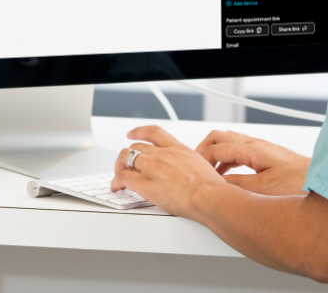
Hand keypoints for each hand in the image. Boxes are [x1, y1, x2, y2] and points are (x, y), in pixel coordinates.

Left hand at [110, 125, 228, 218]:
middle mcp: (163, 154)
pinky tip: (116, 187)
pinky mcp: (145, 183)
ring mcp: (152, 167)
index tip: (132, 134)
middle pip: (136, 147)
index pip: (154, 132)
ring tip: (119, 175)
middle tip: (126, 164)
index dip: (139, 131)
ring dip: (120, 166)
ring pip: (126, 158)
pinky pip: (122, 178)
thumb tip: (193, 173)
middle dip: (129, 155)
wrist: (208, 196)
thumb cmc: (211, 186)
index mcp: (178, 149)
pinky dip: (116, 182)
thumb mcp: (203, 166)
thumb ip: (191, 165)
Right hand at [195, 130, 310, 196]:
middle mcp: (257, 145)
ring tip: (206, 172)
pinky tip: (228, 176)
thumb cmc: (300, 185)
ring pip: (230, 144)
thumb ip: (236, 185)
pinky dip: (228, 160)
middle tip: (193, 167)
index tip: (189, 170)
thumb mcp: (262, 190)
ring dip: (216, 155)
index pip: (216, 147)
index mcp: (252, 149)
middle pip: (220, 138)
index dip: (199, 158)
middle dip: (203, 150)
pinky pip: (240, 152)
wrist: (325, 184)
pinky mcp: (269, 157)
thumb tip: (215, 185)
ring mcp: (263, 150)